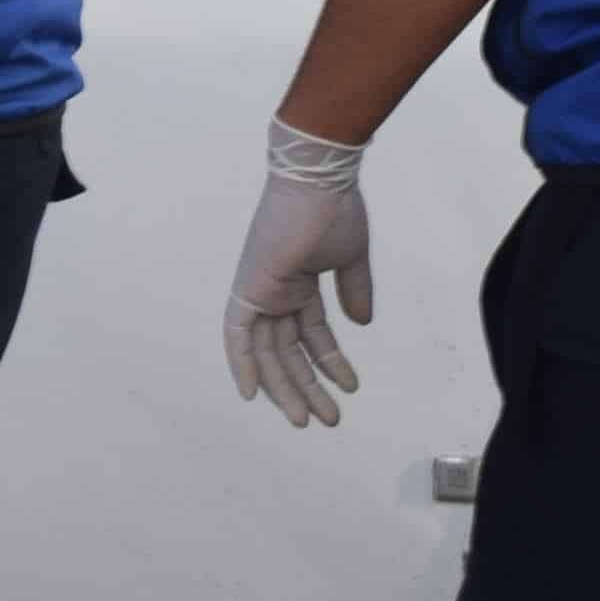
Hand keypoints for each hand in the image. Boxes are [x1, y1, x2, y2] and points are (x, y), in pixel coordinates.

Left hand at [224, 121, 375, 428]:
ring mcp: (262, 291)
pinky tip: (254, 394)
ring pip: (271, 352)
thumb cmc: (334, 210)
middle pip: (289, 351)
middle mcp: (275, 291)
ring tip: (315, 419)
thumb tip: (360, 323)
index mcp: (297, 283)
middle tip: (329, 419)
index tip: (341, 389)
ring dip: (291, 386)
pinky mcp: (251, 289)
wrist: (320, 181)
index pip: (308, 335)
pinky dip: (243, 363)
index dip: (325, 363)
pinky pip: (239, 335)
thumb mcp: (351, 258)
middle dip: (308, 386)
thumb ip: (354, 291)